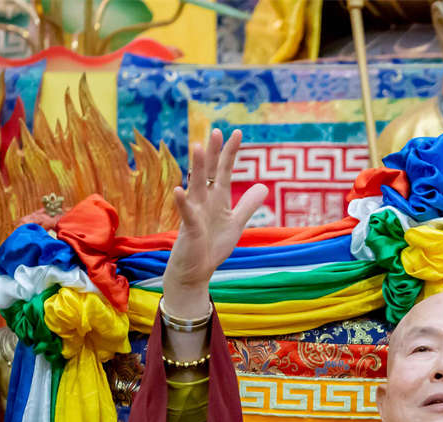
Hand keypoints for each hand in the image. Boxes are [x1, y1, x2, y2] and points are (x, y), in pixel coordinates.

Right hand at [163, 128, 268, 319]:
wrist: (196, 270)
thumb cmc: (212, 246)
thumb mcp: (235, 223)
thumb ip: (247, 205)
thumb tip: (263, 187)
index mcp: (217, 199)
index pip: (224, 171)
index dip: (230, 153)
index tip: (237, 132)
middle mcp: (204, 201)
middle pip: (209, 173)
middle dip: (214, 153)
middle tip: (217, 131)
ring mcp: (194, 213)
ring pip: (195, 186)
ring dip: (197, 168)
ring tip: (198, 147)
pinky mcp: (189, 229)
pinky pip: (185, 213)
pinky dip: (183, 202)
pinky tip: (179, 190)